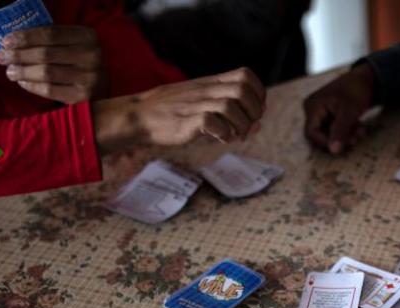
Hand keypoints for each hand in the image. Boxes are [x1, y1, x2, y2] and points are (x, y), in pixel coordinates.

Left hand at [0, 26, 105, 103]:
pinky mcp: (84, 97)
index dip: (26, 36)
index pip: (51, 33)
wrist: (103, 93)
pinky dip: (32, 86)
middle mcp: (93, 56)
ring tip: (9, 71)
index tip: (6, 40)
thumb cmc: (80, 65)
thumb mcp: (73, 46)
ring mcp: (90, 78)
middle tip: (1, 57)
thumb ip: (52, 40)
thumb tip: (14, 40)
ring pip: (46, 72)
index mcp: (88, 37)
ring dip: (23, 71)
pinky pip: (50, 90)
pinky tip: (22, 82)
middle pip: (46, 53)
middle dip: (19, 55)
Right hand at [93, 67, 265, 154]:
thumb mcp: (203, 102)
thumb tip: (260, 123)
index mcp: (212, 83)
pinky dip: (223, 133)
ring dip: (241, 125)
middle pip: (243, 89)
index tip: (254, 112)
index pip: (246, 75)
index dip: (258, 94)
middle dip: (254, 112)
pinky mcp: (186, 120)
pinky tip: (219, 138)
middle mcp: (206, 90)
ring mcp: (196, 104)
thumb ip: (230, 111)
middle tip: (246, 127)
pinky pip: (211, 121)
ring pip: (231, 105)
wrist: (140, 116)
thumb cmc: (175, 112)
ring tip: (234, 136)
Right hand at [303, 64, 375, 153]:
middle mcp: (313, 109)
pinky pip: (333, 128)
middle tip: (354, 139)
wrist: (366, 78)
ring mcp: (320, 111)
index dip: (325, 142)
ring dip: (345, 135)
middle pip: (319, 134)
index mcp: (313, 106)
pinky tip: (358, 127)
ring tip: (360, 131)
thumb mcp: (349, 113)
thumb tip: (333, 151)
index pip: (311, 133)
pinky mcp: (329, 113)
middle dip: (338, 139)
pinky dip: (346, 130)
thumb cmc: (356, 91)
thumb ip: (340, 132)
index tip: (341, 146)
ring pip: (328, 132)